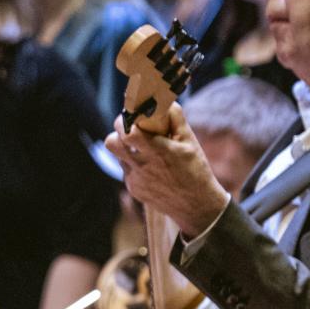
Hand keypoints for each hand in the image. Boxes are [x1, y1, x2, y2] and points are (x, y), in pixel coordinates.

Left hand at [104, 107, 230, 239]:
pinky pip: (126, 170)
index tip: (132, 116)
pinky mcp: (134, 189)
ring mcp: (135, 180)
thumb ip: (176, 119)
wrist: (197, 207)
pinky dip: (134, 164)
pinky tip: (151, 167)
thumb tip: (165, 101)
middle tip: (132, 130)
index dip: (125, 121)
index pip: (127, 132)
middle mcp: (142, 166)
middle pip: (111, 143)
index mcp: (158, 152)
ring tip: (144, 149)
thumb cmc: (196, 171)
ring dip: (127, 149)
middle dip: (118, 132)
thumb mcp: (190, 142)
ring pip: (118, 156)